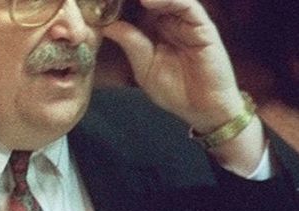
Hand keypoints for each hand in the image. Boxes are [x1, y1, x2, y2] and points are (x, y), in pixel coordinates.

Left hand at [102, 0, 265, 172]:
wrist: (202, 108)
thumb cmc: (174, 89)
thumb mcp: (144, 67)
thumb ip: (130, 44)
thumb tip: (108, 26)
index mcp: (153, 30)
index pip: (135, 9)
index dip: (119, 4)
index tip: (97, 1)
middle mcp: (170, 21)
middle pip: (149, 0)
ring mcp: (187, 22)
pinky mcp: (203, 26)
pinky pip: (187, 6)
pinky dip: (169, 0)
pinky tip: (147, 1)